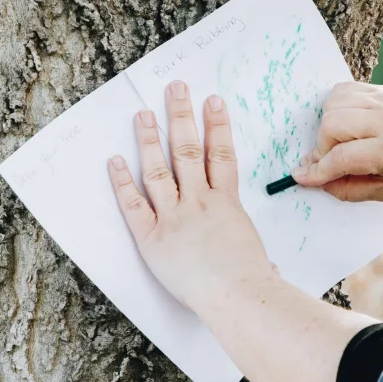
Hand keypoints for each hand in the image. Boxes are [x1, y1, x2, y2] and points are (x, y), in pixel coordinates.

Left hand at [107, 81, 272, 312]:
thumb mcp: (259, 258)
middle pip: (188, 150)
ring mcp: (174, 216)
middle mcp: (199, 201)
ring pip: (158, 169)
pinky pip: (134, 205)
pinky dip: (122, 182)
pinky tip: (114, 160)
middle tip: (175, 89)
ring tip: (143, 114)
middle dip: (181, 116)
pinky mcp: (152, 237)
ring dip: (149, 139)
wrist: (235, 293)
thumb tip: (269, 267)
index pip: (221, 154)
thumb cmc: (252, 279)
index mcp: (226, 203)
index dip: (217, 125)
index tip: (213, 101)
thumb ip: (259, 256)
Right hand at [292, 82, 382, 201]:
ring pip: (334, 103)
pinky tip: (348, 125)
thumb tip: (318, 181)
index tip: (301, 178)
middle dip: (323, 148)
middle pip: (331, 124)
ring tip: (341, 143)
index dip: (317, 171)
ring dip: (328, 126)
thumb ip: (351, 188)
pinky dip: (338, 108)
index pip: (341, 157)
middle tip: (331, 163)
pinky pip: (345, 90)